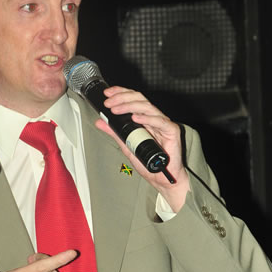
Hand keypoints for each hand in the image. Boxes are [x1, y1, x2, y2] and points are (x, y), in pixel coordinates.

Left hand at [95, 86, 189, 211]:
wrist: (161, 179)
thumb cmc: (148, 162)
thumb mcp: (126, 145)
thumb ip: (115, 132)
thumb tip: (100, 122)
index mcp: (145, 118)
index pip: (133, 99)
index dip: (120, 93)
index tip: (107, 94)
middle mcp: (154, 118)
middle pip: (140, 99)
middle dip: (122, 98)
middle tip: (109, 103)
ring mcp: (163, 123)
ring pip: (147, 107)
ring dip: (130, 106)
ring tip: (117, 110)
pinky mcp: (172, 131)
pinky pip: (160, 121)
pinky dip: (147, 118)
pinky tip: (136, 118)